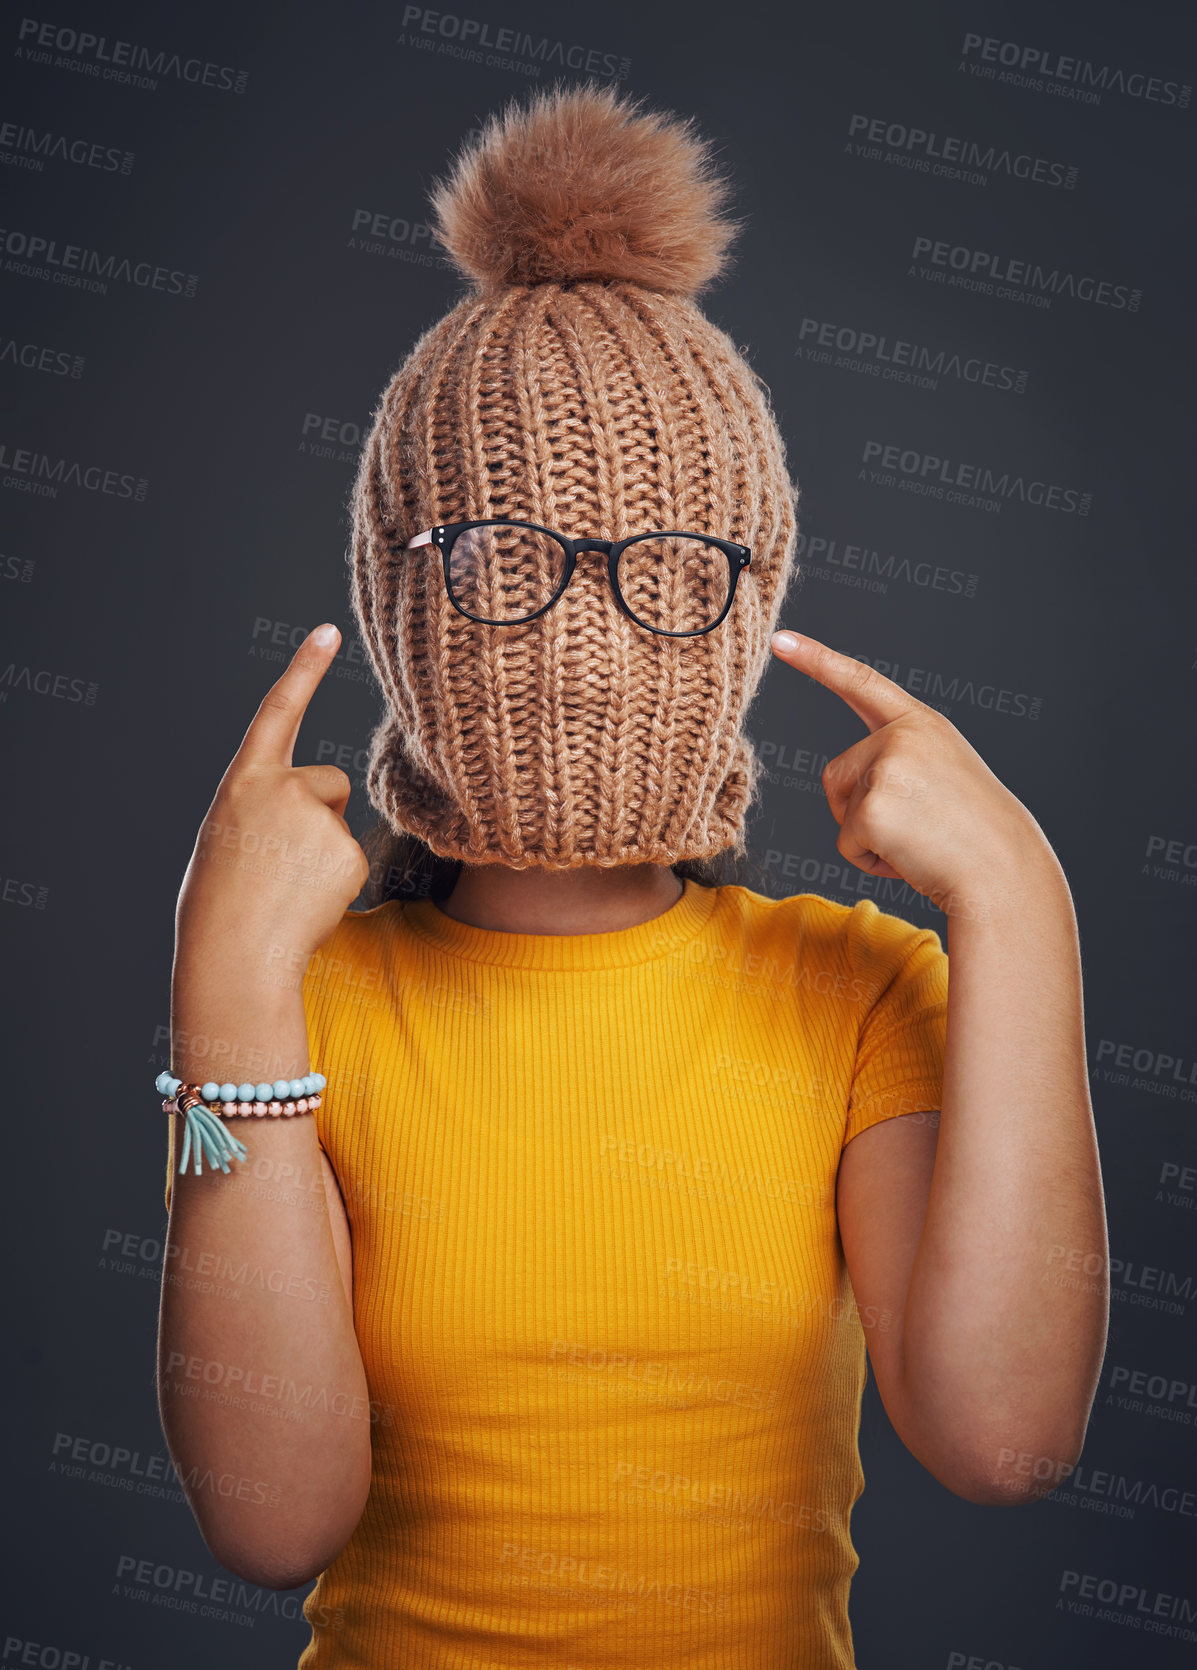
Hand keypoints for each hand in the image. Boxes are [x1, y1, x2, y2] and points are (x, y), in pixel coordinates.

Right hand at [175, 624, 371, 989]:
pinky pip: (353, 858)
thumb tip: (306, 811)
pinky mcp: (349, 854)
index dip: (304, 668)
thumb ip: (263, 807)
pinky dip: (336, 880)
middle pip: (328, 782)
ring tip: (288, 886)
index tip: (329, 630)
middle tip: (280, 862)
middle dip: (318, 813)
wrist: (234, 956)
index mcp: (244, 781)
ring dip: (324, 850)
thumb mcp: (228, 836)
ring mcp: (319, 820)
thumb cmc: (221, 904)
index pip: (279, 711)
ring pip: (340, 824)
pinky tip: (307, 901)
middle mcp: (285, 789)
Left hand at [769, 630, 1057, 915]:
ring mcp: (887, 768)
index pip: (861, 683)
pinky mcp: (873, 809)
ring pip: (841, 810)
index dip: (817, 660)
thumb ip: (897, 759)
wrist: (1003, 871)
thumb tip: (849, 785)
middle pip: (837, 774)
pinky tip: (911, 858)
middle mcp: (902, 737)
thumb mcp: (941, 772)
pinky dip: (871, 860)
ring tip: (918, 841)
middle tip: (916, 827)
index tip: (780, 640)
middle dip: (858, 810)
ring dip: (868, 837)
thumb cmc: (973, 833)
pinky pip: (846, 843)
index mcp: (921, 724)